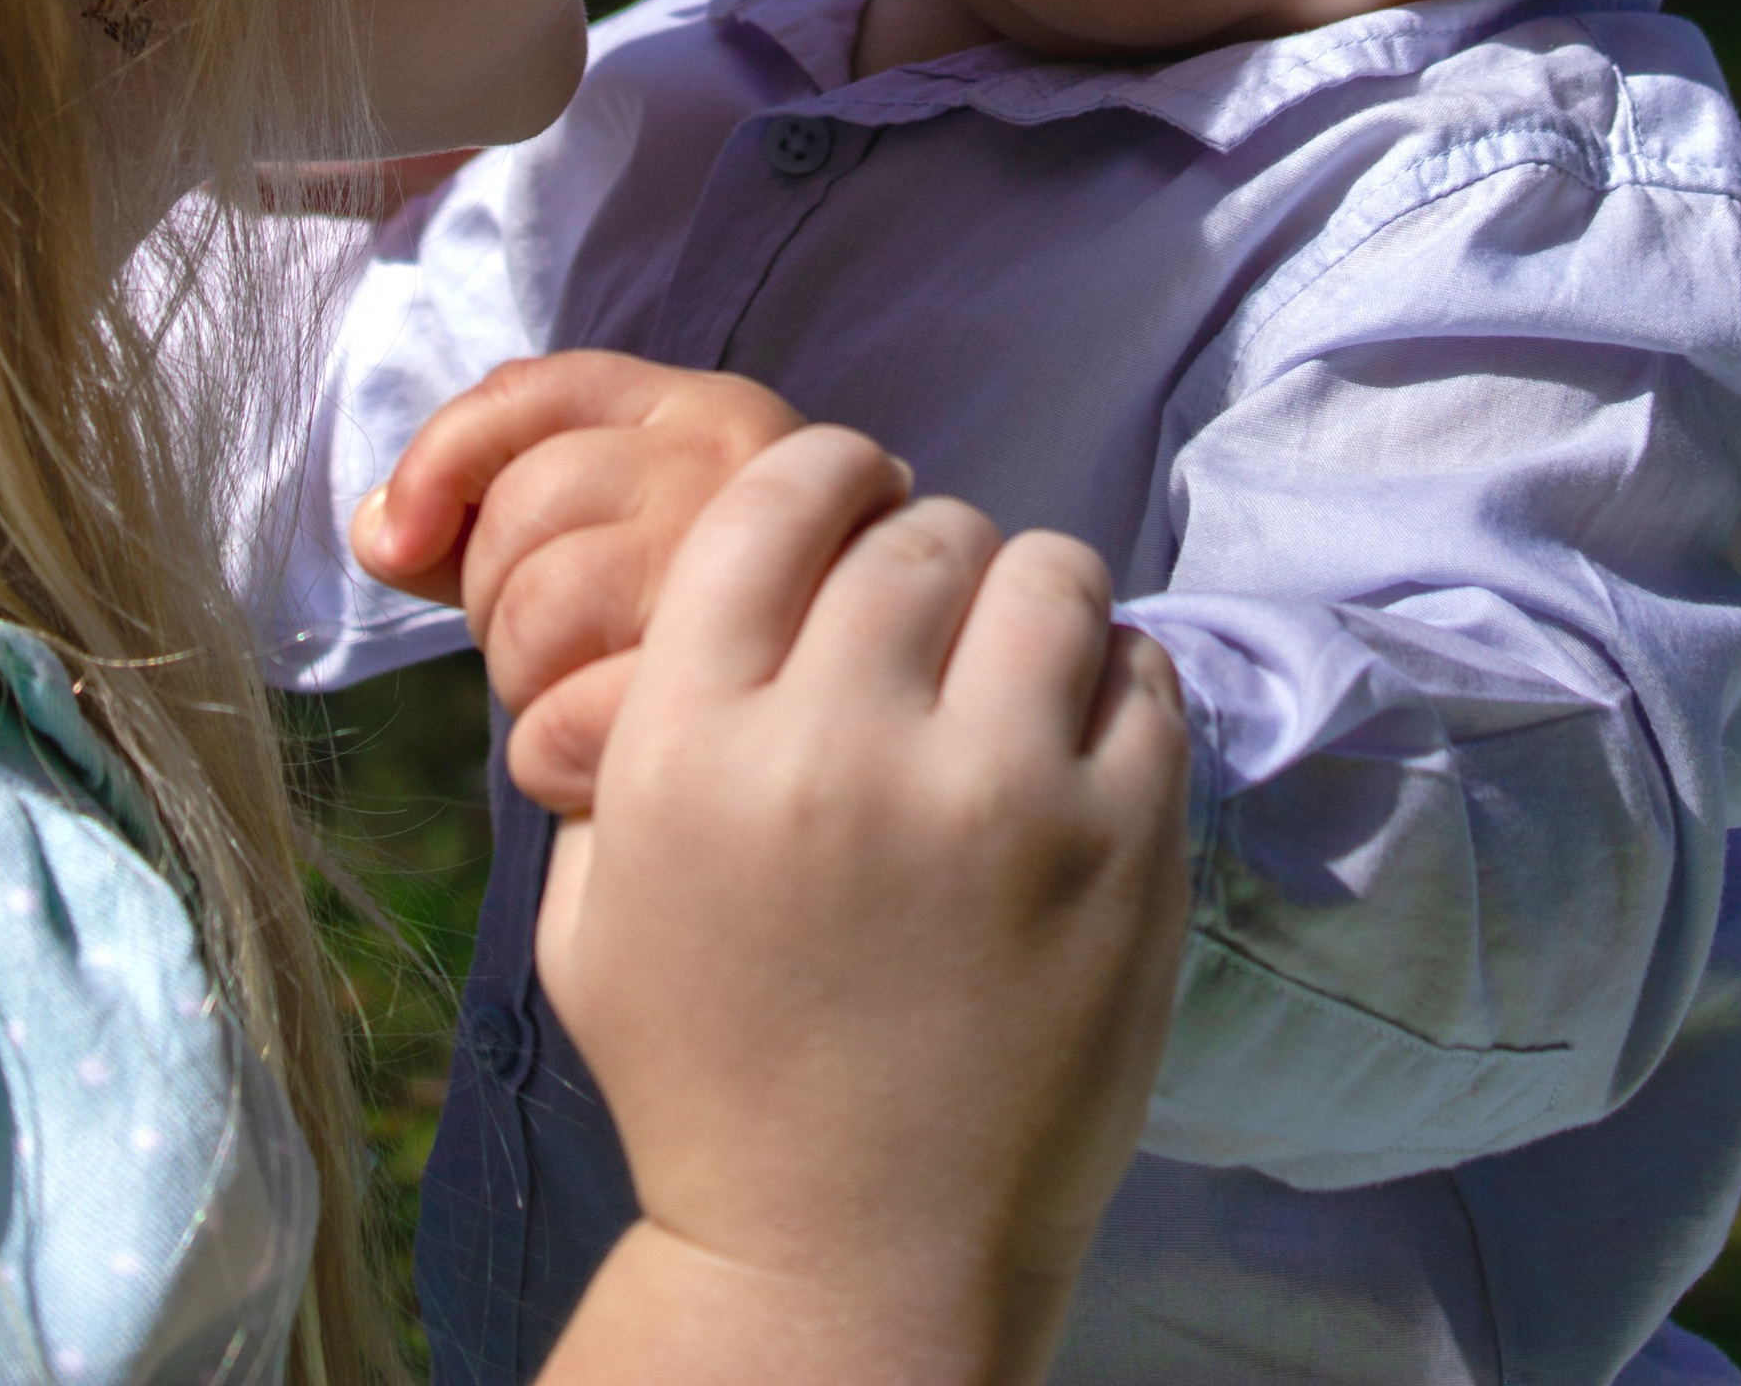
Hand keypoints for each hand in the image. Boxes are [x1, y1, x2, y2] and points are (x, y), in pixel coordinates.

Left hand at [350, 351, 802, 805]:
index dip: (440, 461)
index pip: (528, 393)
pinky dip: (551, 761)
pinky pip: (557, 728)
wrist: (847, 756)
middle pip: (517, 514)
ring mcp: (748, 578)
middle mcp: (733, 469)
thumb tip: (379, 531)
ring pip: (532, 615)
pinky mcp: (736, 698)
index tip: (401, 543)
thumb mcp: (616, 534)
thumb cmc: (707, 634)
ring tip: (597, 692)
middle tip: (569, 645)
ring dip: (528, 683)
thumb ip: (484, 515)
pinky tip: (604, 764)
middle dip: (499, 602)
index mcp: (706, 410)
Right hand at [534, 428, 1189, 1385]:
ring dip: (1029, 605)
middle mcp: (837, 747)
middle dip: (926, 557)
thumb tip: (714, 579)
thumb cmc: (710, 1079)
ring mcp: (992, 795)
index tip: (858, 500)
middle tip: (933, 626)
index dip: (831, 476)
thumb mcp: (599, 901)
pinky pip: (1142, 671)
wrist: (847, 1264)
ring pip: (1044, 569)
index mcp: (691, 746)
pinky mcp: (1118, 848)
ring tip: (1014, 674)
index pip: (777, 496)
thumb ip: (627, 730)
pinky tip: (1074, 750)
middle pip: (919, 528)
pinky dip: (1114, 688)